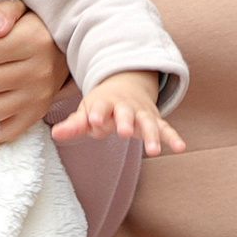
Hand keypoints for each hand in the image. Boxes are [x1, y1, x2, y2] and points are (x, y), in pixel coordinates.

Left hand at [51, 71, 184, 156]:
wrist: (127, 85)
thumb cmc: (103, 104)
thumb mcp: (87, 110)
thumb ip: (74, 124)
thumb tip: (55, 134)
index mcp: (105, 102)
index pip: (99, 107)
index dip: (96, 113)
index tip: (93, 120)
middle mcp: (125, 106)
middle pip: (125, 113)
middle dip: (124, 121)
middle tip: (123, 131)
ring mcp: (141, 113)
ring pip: (147, 122)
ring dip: (151, 135)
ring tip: (154, 151)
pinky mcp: (155, 120)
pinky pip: (165, 128)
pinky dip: (173, 137)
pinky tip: (181, 148)